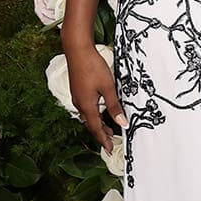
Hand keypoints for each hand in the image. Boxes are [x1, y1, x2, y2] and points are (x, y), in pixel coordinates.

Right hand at [63, 37, 126, 153]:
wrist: (77, 51)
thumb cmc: (93, 67)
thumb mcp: (108, 87)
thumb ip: (114, 106)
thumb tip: (122, 123)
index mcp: (87, 106)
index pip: (96, 128)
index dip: (104, 140)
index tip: (110, 149)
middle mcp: (80, 104)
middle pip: (91, 124)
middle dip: (101, 134)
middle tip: (110, 142)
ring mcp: (77, 97)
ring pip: (88, 116)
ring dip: (98, 124)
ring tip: (108, 129)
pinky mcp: (78, 91)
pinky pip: (86, 108)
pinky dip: (94, 115)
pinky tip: (99, 112)